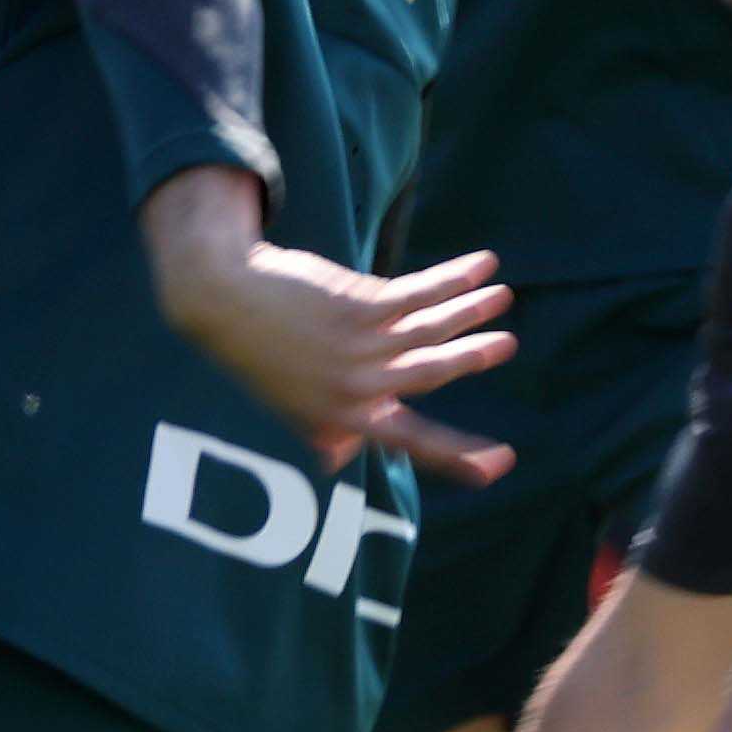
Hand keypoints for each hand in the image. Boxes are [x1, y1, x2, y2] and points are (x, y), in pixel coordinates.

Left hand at [143, 175, 514, 479]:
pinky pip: (420, 292)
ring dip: (471, 309)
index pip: (407, 440)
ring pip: (433, 328)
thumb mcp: (282, 402)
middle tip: (509, 344)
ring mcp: (359, 345)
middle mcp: (355, 385)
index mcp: (341, 416)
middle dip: (474, 357)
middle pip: (432, 371)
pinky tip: (480, 266)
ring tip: (501, 295)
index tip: (499, 466)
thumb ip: (318, 429)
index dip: (456, 455)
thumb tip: (336, 458)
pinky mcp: (359, 305)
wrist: (221, 299)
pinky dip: (454, 278)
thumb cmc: (254, 352)